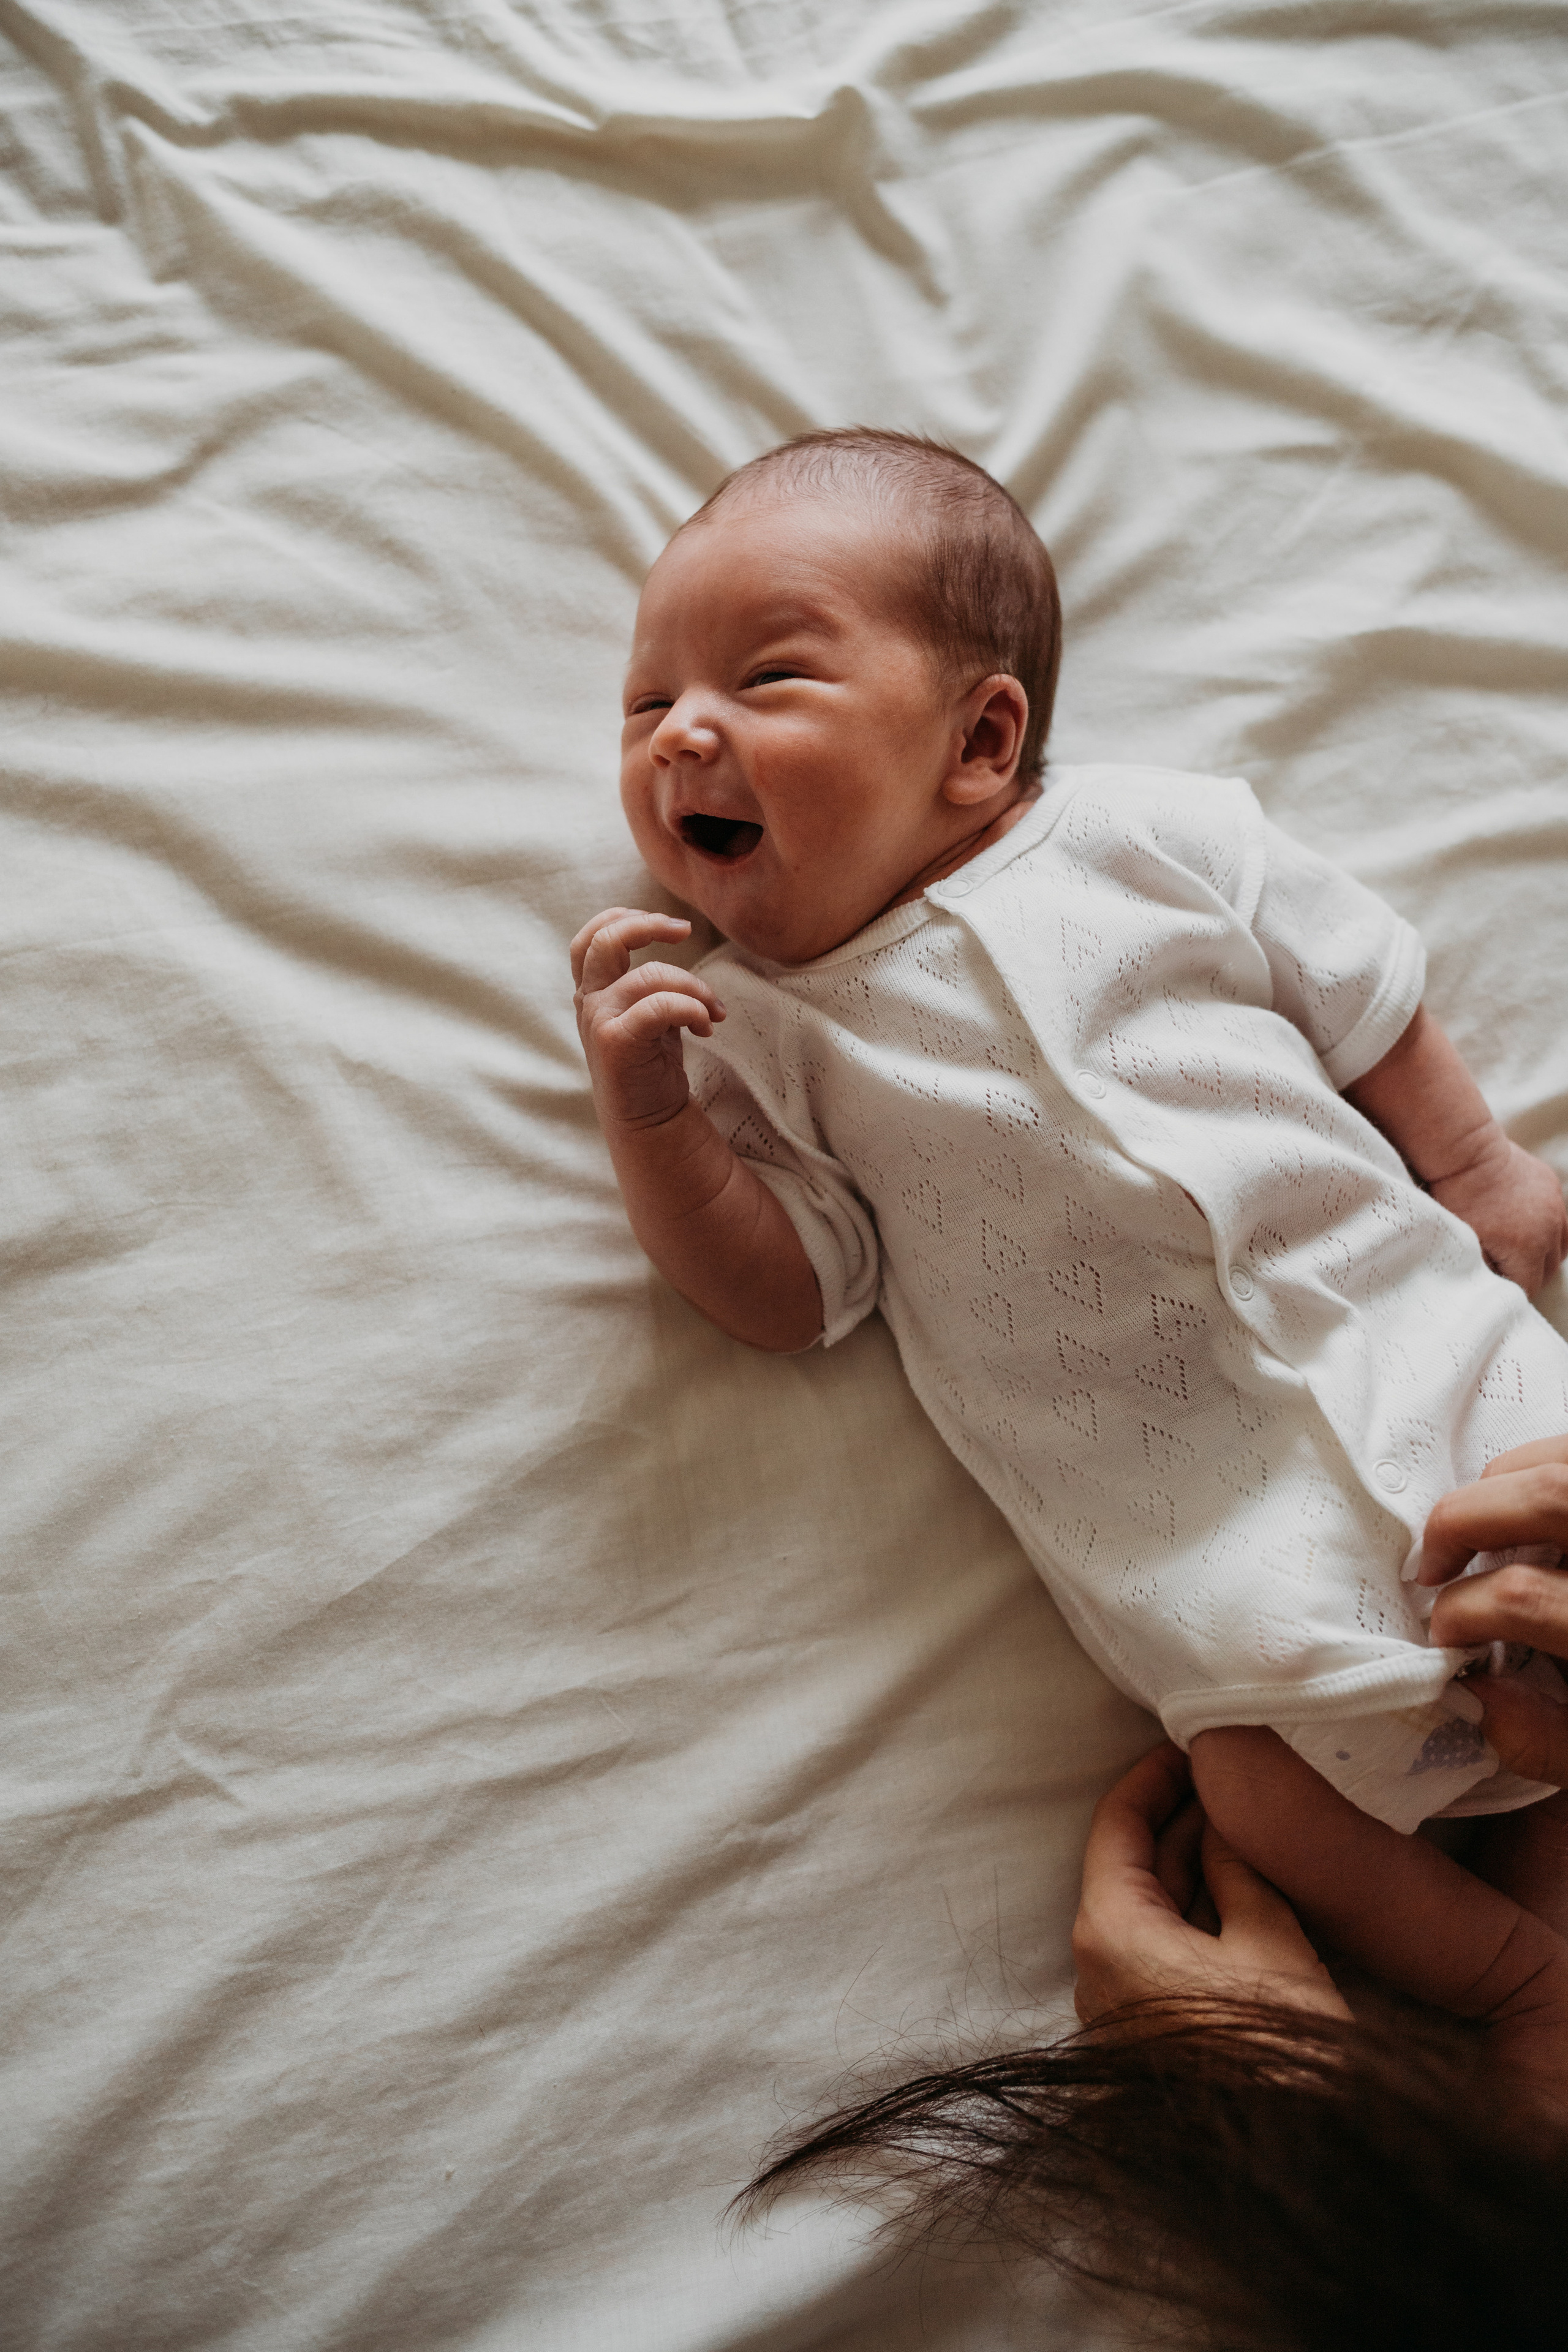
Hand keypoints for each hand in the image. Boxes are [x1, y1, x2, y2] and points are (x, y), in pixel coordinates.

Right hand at [570, 907, 725, 1132]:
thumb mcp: (649, 1013)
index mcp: (594, 991)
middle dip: (648, 926)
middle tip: (686, 930)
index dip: (623, 918)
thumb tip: (677, 937)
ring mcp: (598, 1022)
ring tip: (713, 1011)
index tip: (666, 923)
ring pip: (648, 975)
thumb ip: (650, 981)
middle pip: (604, 941)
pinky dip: (691, 1008)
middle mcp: (589, 1003)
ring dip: (693, 986)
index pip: (590, 938)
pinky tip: (706, 1026)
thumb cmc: (652, 1063)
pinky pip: (659, 1006)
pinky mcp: (615, 1043)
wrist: (648, 1121)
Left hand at [1071, 1741, 1348, 2026]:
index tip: (1189, 1743)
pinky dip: (1196, 1911)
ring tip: (1244, 1820)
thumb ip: (1238, 1866)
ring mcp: (1119, 2006)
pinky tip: (1243, 1886)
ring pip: (1150, 1909)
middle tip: (1229, 1775)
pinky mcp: (1149, 2033)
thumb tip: (1221, 1817)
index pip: (1117, 1823)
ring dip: (1192, 1864)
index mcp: (1110, 1930)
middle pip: (1131, 1865)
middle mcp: (1096, 1967)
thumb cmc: (1280, 2052)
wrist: (1290, 2171)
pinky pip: (1163, 1951)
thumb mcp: (1272, 1940)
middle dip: (1180, 1817)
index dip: (1154, 1775)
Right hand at [1422, 1435, 1567, 1785]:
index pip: (1528, 1597)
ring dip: (1504, 1485)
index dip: (1464, 1612)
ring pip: (1564, 1454)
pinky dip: (1548, 1471)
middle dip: (1465, 1520)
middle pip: (1551, 1492)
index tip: (1444, 1634)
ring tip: (1481, 1532)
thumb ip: (1544, 1739)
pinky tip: (1540, 1518)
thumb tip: (1470, 1694)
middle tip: (1433, 1565)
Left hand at [1430, 1132, 1567, 1295]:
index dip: (1510, 1295)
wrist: (1466, 1152)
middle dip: (1528, 1279)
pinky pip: (1560, 1221)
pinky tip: (1526, 1231)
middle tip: (1504, 1279)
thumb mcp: (1466, 1243)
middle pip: (1548, 1271)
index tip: (1495, 1295)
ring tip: (1518, 1258)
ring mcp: (1557, 1207)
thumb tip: (1492, 1291)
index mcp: (1528, 1248)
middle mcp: (1550, 1230)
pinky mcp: (1554, 1188)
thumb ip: (1484, 1271)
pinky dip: (1547, 1232)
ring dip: (1542, 1257)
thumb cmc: (1458, 1199)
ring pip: (1559, 1248)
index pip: (1528, 1289)